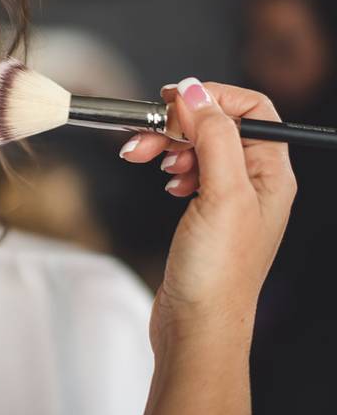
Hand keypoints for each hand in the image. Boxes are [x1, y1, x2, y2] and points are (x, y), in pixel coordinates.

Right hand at [118, 77, 297, 349]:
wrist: (196, 323)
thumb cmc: (218, 272)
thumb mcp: (221, 194)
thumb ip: (213, 137)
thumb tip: (196, 91)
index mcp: (272, 172)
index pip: (252, 109)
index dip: (212, 96)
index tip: (173, 99)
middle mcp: (254, 180)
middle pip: (217, 125)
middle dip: (178, 123)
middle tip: (147, 133)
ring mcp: (228, 196)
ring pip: (197, 146)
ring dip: (167, 144)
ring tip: (141, 156)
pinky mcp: (204, 211)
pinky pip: (186, 169)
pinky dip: (167, 165)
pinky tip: (161, 178)